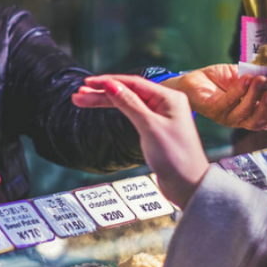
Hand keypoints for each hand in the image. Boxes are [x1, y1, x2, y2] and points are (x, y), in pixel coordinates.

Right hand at [72, 75, 208, 208]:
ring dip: (104, 101)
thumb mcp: (149, 127)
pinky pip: (131, 113)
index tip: (88, 83)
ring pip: (127, 102)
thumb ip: (129, 104)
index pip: (133, 82)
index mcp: (169, 97)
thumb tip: (111, 85)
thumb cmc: (176, 157)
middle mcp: (165, 103)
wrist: (188, 185)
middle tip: (78, 94)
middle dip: (101, 93)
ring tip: (81, 100)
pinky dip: (115, 110)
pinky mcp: (155, 128)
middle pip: (128, 91)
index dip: (108, 81)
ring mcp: (160, 116)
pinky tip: (102, 106)